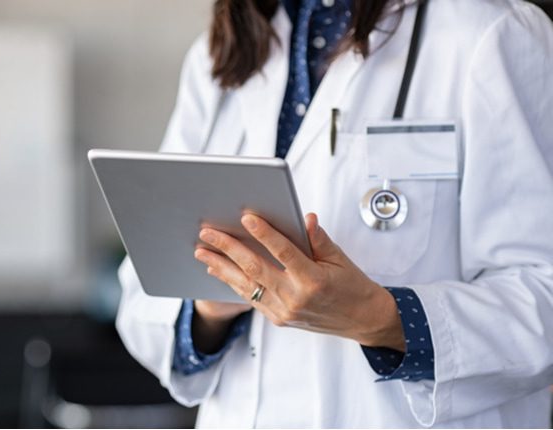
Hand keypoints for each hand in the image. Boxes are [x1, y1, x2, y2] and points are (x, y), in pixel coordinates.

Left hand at [194, 213, 404, 350]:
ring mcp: (284, 311)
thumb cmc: (352, 286)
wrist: (361, 319)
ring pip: (246, 285)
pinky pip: (251, 298)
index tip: (246, 218)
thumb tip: (304, 218)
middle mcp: (296, 298)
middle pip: (255, 268)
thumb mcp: (340, 259)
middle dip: (228, 248)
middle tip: (208, 233)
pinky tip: (218, 270)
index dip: (264, 234)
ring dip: (221, 266)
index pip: (284, 252)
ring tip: (202, 252)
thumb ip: (318, 239)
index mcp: (314, 280)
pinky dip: (233, 283)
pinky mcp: (278, 319)